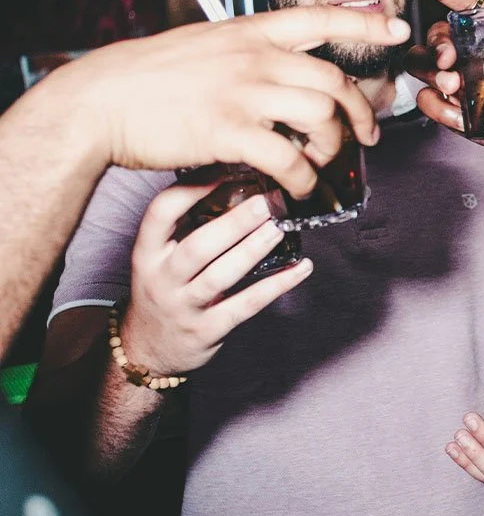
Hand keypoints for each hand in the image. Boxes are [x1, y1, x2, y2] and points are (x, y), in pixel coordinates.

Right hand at [51, 6, 411, 198]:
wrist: (101, 100)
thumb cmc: (150, 76)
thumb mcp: (205, 45)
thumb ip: (248, 54)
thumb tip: (281, 73)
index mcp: (250, 32)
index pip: (320, 19)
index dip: (365, 25)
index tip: (398, 29)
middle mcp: (255, 57)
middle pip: (335, 81)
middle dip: (362, 112)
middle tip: (368, 135)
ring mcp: (243, 92)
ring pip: (321, 118)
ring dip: (333, 148)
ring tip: (324, 164)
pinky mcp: (229, 131)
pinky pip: (288, 159)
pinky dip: (303, 179)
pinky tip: (298, 188)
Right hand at [122, 181, 312, 376]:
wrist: (148, 348)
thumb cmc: (164, 288)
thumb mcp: (160, 255)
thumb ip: (188, 224)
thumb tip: (235, 180)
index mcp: (148, 251)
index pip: (161, 213)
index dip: (192, 187)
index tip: (225, 167)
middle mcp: (161, 278)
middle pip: (197, 246)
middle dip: (234, 222)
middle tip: (266, 201)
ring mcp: (184, 306)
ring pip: (221, 275)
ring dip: (253, 249)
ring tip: (279, 228)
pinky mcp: (208, 329)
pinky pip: (247, 305)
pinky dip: (277, 285)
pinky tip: (302, 267)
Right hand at [406, 0, 483, 150]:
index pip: (465, 2)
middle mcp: (467, 50)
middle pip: (437, 34)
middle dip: (437, 45)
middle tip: (450, 61)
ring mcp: (453, 77)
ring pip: (421, 63)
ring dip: (432, 73)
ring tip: (454, 87)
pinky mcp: (447, 105)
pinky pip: (427, 99)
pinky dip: (438, 107)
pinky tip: (458, 117)